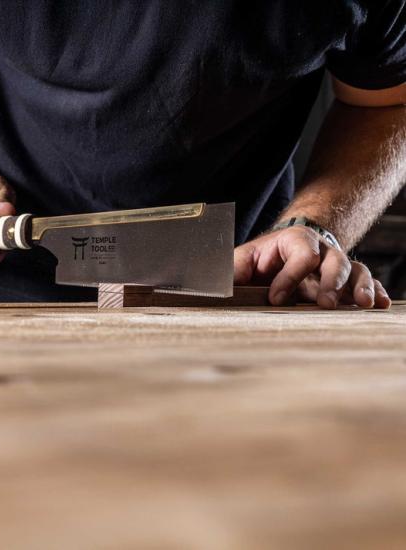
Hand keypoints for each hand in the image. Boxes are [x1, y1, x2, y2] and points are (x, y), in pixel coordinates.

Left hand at [234, 226, 391, 308]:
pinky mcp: (345, 280)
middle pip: (335, 260)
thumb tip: (212, 286)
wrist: (280, 252)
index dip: (289, 278)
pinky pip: (366, 282)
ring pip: (355, 270)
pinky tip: (380, 305)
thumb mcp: (242, 261)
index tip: (275, 299)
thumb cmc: (259, 259)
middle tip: (325, 303)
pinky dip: (375, 292)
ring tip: (363, 305)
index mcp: (293, 242)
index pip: (301, 256)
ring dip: (361, 286)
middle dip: (331, 282)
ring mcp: (336, 265)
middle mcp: (320, 251)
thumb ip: (232, 271)